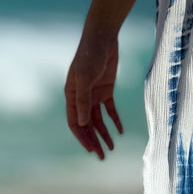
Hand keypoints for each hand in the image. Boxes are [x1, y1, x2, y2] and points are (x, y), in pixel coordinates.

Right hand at [64, 29, 122, 159]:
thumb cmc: (90, 55)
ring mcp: (94, 94)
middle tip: (102, 156)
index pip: (74, 122)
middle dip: (93, 140)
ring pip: (98, 120)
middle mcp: (81, 97)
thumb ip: (82, 100)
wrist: (102, 37)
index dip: (81, 137)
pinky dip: (114, 120)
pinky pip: (110, 110)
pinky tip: (120, 131)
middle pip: (86, 124)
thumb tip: (81, 123)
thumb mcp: (85, 77)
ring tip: (111, 148)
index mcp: (72, 95)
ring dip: (104, 134)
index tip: (91, 150)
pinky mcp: (106, 90)